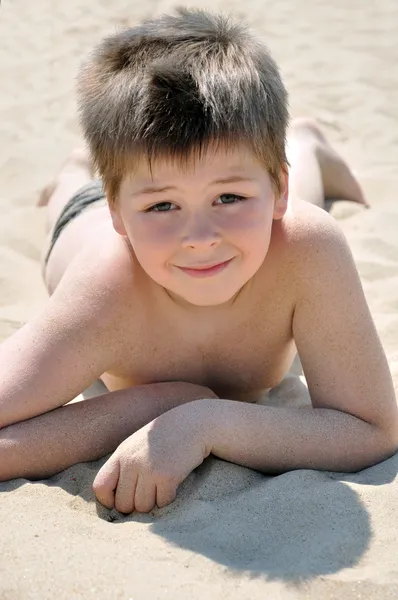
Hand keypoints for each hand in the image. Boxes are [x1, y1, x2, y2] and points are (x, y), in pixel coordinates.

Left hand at [93, 399, 212, 513]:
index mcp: (121, 454)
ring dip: (153, 502)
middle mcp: (132, 462)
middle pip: (123, 504)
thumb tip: (115, 501)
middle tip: (148, 492)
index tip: (120, 501)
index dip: (108, 500)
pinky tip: (174, 482)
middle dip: (135, 504)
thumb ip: (125, 467)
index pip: (100, 486)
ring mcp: (149, 469)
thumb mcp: (138, 445)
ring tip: (161, 484)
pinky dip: (169, 497)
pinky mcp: (167, 477)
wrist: (194, 423)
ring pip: (143, 507)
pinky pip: (162, 502)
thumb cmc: (165, 437)